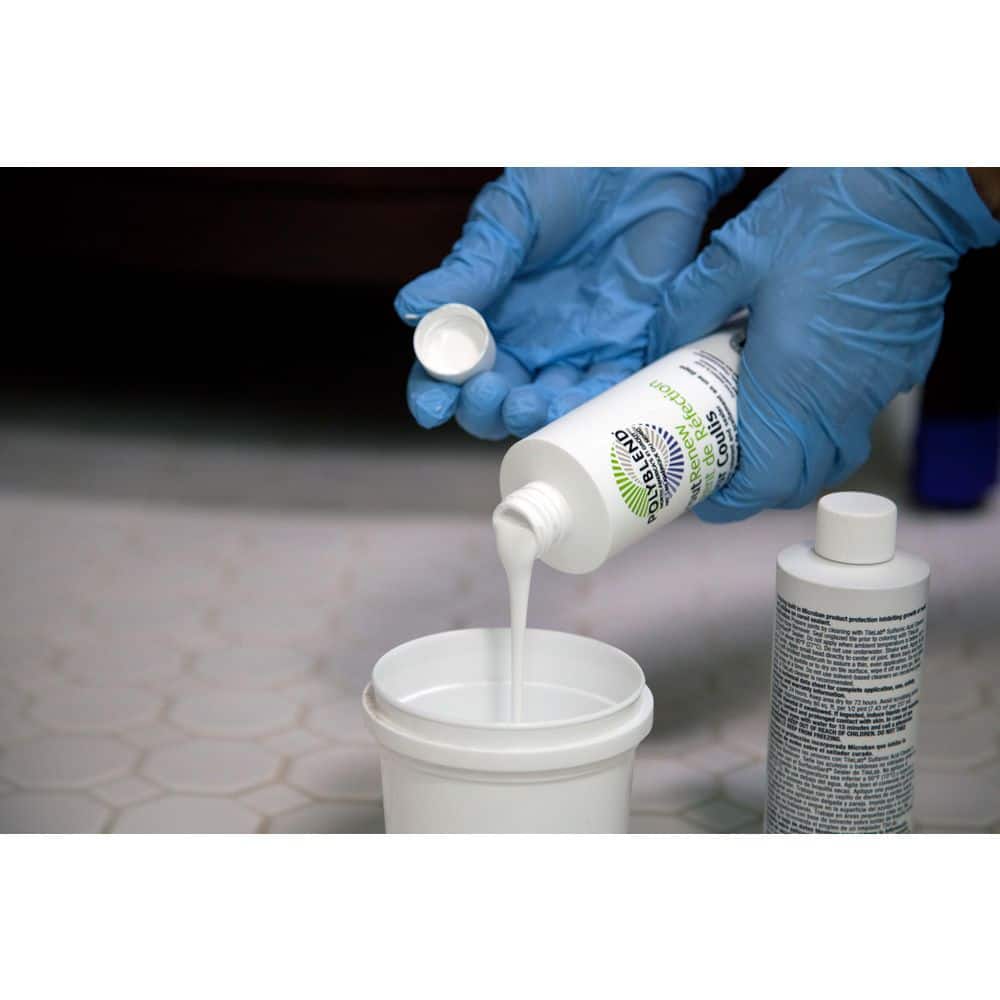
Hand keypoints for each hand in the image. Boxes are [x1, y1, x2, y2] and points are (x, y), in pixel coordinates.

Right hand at [396, 168, 741, 439]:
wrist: (639, 162)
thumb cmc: (568, 181)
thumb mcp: (508, 221)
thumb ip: (469, 270)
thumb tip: (410, 310)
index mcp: (489, 318)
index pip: (452, 372)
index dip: (436, 394)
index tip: (432, 406)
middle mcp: (530, 344)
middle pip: (496, 402)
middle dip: (484, 412)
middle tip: (486, 395)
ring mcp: (577, 350)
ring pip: (548, 406)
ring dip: (533, 417)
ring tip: (525, 405)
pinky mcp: (626, 347)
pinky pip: (606, 390)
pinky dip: (586, 405)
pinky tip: (568, 403)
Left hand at [655, 168, 999, 522]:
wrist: (910, 192)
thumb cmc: (824, 220)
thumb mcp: (734, 258)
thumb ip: (686, 309)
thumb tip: (658, 347)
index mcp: (790, 387)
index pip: (764, 482)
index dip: (729, 501)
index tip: (702, 494)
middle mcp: (836, 404)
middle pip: (797, 483)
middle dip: (755, 489)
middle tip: (720, 466)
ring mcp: (873, 393)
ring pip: (832, 458)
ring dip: (792, 464)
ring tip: (756, 437)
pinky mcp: (897, 374)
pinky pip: (856, 423)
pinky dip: (823, 428)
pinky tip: (797, 392)